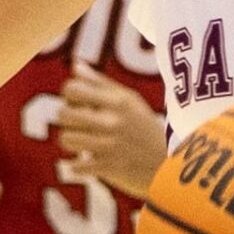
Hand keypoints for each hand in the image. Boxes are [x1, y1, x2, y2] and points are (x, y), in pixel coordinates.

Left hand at [55, 65, 168, 197]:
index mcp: (118, 101)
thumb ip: (101, 83)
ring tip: (81, 144)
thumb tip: (75, 66)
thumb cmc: (145, 130)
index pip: (72, 89)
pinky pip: (76, 166)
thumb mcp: (131, 101)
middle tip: (78, 126)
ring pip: (66, 139)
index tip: (79, 104)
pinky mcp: (109, 168)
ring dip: (71, 143)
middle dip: (67, 121)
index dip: (69, 96)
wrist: (168, 167)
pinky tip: (87, 164)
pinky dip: (78, 167)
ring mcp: (110, 145)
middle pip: (64, 114)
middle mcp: (113, 121)